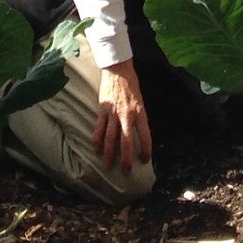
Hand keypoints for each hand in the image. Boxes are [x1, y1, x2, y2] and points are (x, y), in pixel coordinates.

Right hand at [91, 59, 152, 173]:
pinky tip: (96, 148)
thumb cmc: (132, 85)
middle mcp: (127, 116)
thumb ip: (139, 118)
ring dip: (109, 154)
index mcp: (140, 114)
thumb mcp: (141, 102)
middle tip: (125, 172)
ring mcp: (113, 114)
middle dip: (126, 160)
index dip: (146, 151)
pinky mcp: (102, 110)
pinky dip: (97, 140)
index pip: (145, 137)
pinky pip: (99, 129)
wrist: (118, 70)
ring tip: (108, 166)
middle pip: (126, 143)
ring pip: (110, 139)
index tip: (145, 160)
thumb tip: (138, 134)